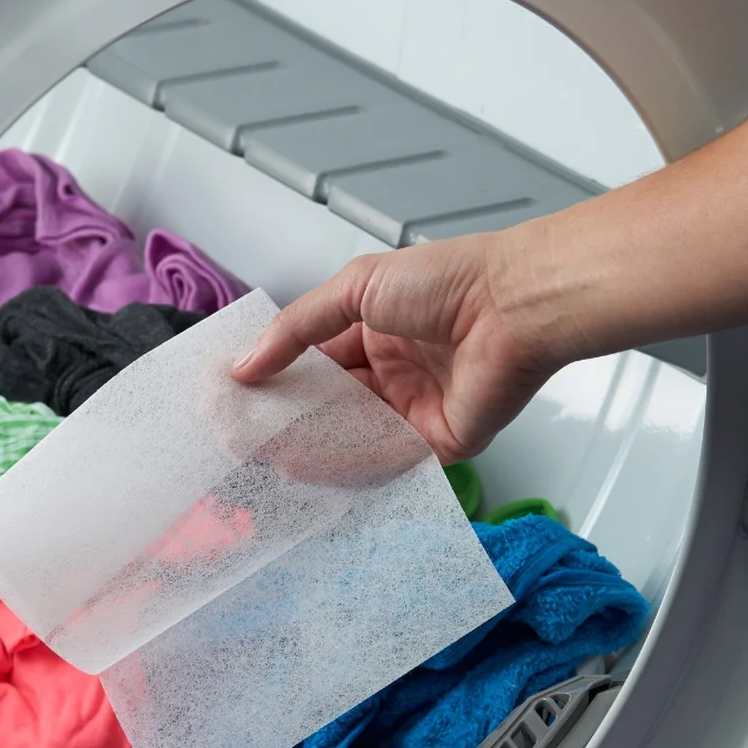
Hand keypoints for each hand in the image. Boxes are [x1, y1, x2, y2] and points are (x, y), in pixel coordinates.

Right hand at [231, 232, 561, 463]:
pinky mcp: (436, 443)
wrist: (512, 305)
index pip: (315, 365)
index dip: (276, 380)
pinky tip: (302, 466)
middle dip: (285, 421)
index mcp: (376, 332)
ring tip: (257, 457)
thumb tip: (245, 364)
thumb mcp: (355, 288)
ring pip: (350, 439)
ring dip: (305, 448)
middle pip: (329, 408)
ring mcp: (414, 412)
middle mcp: (393, 374)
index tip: (235, 396)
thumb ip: (297, 328)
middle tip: (237, 437)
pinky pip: (384, 461)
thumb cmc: (448, 281)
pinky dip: (342, 465)